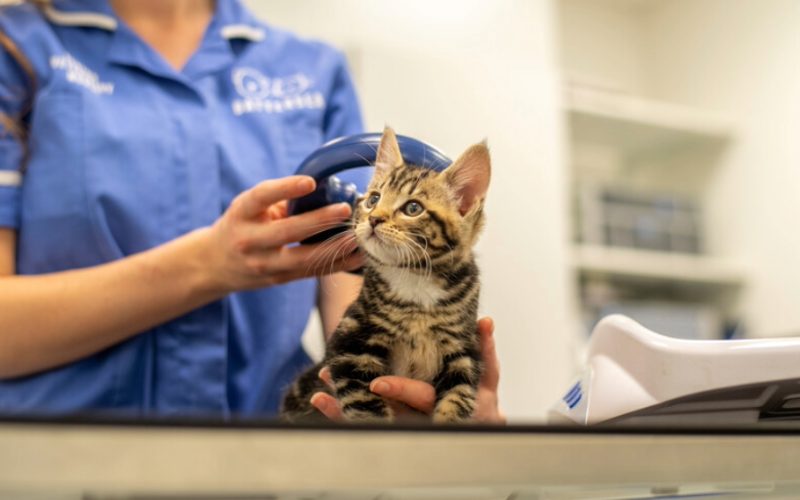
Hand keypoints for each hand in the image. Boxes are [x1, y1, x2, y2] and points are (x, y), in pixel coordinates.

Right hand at [202, 176, 362, 292]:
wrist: (214, 264)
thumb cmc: (241, 225)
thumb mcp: (249, 207)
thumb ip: (280, 200)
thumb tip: (326, 189)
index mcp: (242, 214)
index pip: (261, 197)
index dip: (285, 188)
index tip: (310, 182)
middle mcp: (249, 241)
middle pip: (287, 232)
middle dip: (319, 220)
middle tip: (345, 210)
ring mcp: (264, 264)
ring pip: (303, 258)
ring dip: (334, 247)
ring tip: (356, 236)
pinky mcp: (278, 280)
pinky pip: (311, 272)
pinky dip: (337, 264)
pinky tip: (358, 256)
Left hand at [311, 317, 505, 423]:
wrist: (478, 427)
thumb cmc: (481, 395)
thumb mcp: (487, 373)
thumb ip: (485, 347)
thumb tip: (485, 321)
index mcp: (444, 402)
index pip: (420, 398)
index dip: (399, 391)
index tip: (376, 384)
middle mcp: (421, 418)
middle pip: (386, 411)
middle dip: (360, 399)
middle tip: (336, 382)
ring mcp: (404, 424)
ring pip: (372, 419)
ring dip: (344, 408)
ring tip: (320, 394)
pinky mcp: (390, 425)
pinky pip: (363, 420)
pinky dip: (341, 411)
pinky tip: (321, 399)